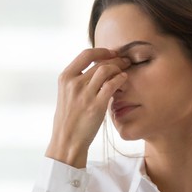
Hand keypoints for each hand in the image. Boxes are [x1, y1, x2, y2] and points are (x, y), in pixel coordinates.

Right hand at [45, 48, 129, 167]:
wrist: (66, 140)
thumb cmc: (68, 119)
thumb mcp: (66, 94)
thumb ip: (76, 80)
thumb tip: (93, 68)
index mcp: (65, 78)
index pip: (85, 54)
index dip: (101, 51)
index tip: (111, 53)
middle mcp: (74, 83)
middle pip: (99, 62)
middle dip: (116, 59)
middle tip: (125, 61)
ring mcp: (85, 94)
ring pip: (106, 70)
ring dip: (119, 68)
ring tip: (125, 70)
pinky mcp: (96, 106)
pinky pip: (112, 85)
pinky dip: (120, 79)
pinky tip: (124, 80)